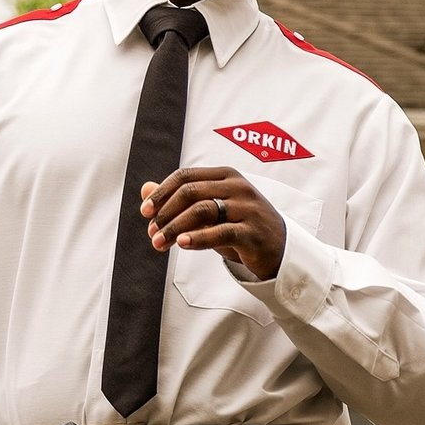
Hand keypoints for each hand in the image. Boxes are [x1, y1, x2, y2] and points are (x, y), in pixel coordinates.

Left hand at [143, 167, 285, 278]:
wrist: (278, 248)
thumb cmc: (240, 226)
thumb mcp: (210, 210)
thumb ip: (180, 199)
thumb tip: (145, 188)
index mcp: (226, 176)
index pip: (186, 176)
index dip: (162, 193)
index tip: (145, 211)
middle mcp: (238, 187)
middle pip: (191, 192)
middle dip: (165, 213)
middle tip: (152, 232)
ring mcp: (248, 208)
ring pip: (203, 211)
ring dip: (175, 228)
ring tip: (160, 243)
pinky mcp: (253, 232)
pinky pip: (221, 232)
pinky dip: (198, 238)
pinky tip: (183, 244)